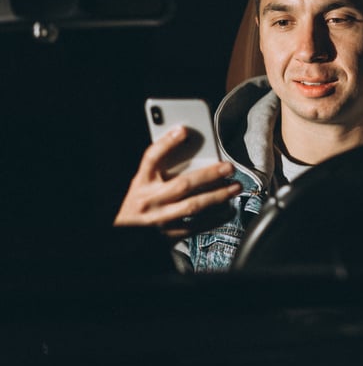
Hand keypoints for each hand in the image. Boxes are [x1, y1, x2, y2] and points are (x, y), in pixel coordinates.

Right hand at [113, 126, 242, 238]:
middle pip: (182, 184)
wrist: (124, 234)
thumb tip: (193, 152)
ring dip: (218, 196)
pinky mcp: (170, 235)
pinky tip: (228, 210)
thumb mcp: (143, 184)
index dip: (166, 143)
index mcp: (141, 183)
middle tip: (228, 167)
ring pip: (193, 205)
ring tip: (235, 187)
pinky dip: (216, 218)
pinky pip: (197, 226)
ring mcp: (160, 219)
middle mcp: (150, 200)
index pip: (151, 159)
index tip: (183, 130)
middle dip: (209, 174)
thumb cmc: (138, 205)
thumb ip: (162, 170)